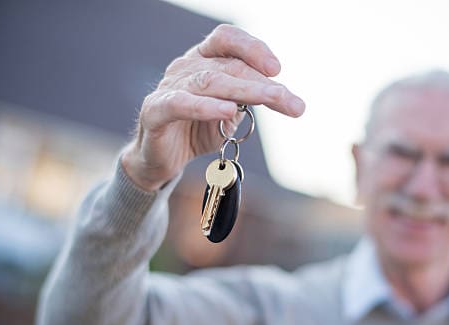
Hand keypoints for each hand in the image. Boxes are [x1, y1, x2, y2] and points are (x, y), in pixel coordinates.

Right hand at [121, 24, 305, 191]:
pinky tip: (227, 111)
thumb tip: (285, 97)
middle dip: (263, 84)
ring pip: (210, 82)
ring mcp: (169, 88)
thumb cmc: (198, 130)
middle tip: (293, 103)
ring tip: (271, 99)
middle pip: (228, 66)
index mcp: (203, 60)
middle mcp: (186, 67)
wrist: (162, 160)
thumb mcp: (231, 113)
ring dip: (245, 91)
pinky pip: (180, 104)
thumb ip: (250, 100)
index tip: (277, 69)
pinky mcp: (155, 112)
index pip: (227, 39)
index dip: (253, 48)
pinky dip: (206, 106)